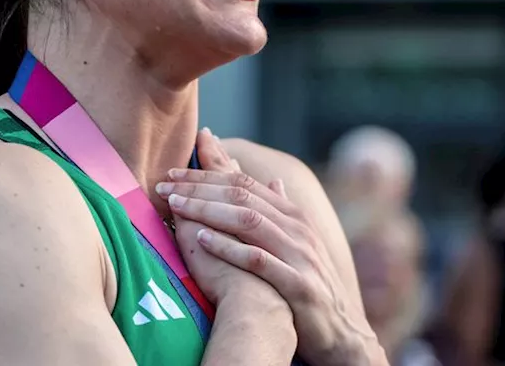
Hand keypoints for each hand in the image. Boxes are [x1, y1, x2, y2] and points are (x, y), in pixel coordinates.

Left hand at [161, 129, 378, 365]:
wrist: (340, 332)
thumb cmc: (308, 285)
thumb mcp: (298, 243)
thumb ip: (282, 212)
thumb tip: (273, 179)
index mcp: (293, 216)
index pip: (245, 182)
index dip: (207, 173)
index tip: (174, 173)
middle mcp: (297, 229)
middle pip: (242, 195)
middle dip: (200, 187)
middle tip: (164, 185)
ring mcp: (298, 255)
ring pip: (248, 220)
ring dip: (208, 209)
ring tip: (176, 206)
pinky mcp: (296, 284)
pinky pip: (258, 260)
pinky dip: (228, 246)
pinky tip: (201, 238)